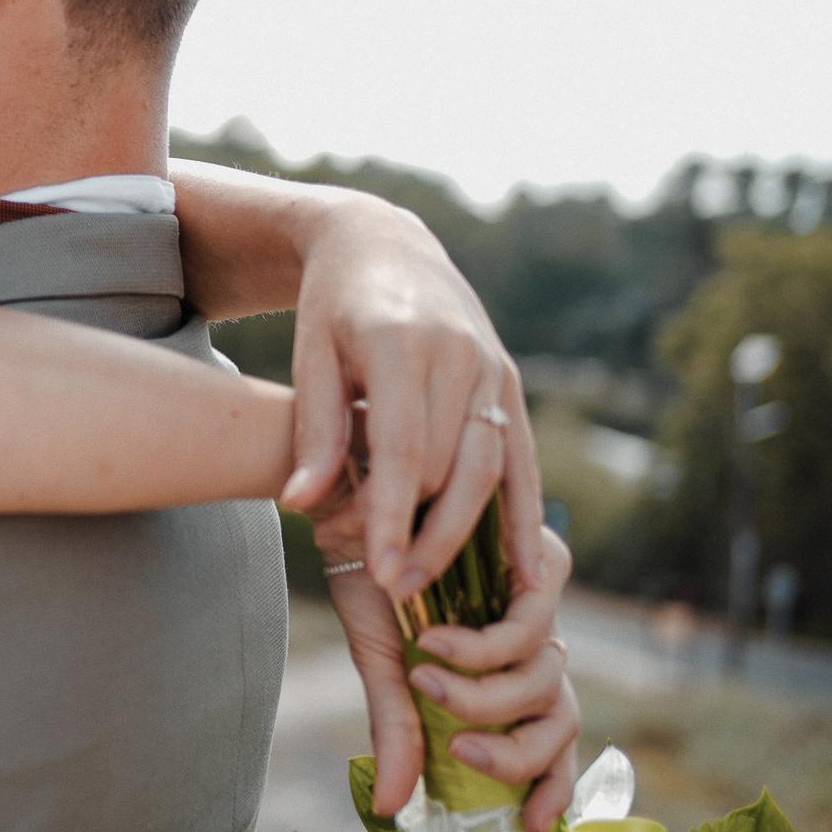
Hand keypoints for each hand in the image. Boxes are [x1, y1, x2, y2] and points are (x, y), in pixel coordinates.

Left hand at [275, 197, 543, 600]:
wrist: (381, 242)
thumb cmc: (331, 305)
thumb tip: (302, 505)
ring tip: (429, 585)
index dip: (394, 518)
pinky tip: (529, 569)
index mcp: (403, 345)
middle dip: (422, 535)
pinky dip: (525, 515)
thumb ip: (315, 432)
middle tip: (389, 588)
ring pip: (490, 470)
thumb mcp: (310, 356)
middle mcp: (460, 356)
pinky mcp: (510, 379)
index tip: (381, 575)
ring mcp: (493, 367)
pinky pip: (523, 458)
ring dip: (464, 536)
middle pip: (451, 469)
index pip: (404, 452)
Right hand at [326, 526, 582, 831]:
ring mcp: (540, 599)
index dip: (555, 786)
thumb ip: (399, 729)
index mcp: (506, 668)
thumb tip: (393, 809)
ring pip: (548, 678)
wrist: (351, 495)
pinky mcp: (536, 557)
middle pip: (564, 719)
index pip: (552, 739)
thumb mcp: (383, 663)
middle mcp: (534, 637)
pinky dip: (481, 647)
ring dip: (488, 698)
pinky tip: (433, 641)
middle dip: (517, 753)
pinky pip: (528, 627)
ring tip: (427, 682)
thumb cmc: (369, 573)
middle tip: (459, 755)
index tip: (531, 827)